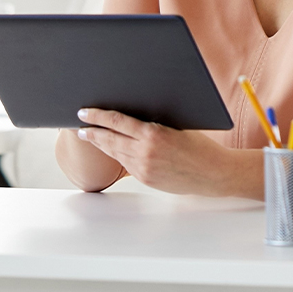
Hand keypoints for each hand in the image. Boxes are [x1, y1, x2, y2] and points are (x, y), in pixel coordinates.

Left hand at [76, 108, 249, 196]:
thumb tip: (129, 113)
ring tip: (89, 136)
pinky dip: (116, 155)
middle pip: (110, 139)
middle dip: (91, 131)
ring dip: (100, 144)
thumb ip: (153, 122)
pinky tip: (110, 149)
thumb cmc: (199, 145)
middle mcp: (145, 152)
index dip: (97, 116)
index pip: (116, 122)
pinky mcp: (146, 179)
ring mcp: (144, 168)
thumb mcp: (177, 126)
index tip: (84, 112)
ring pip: (115, 153)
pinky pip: (126, 164)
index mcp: (153, 134)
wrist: (213, 173)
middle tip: (79, 125)